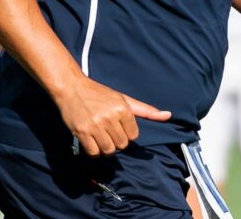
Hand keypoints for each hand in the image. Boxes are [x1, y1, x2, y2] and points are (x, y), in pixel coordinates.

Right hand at [54, 76, 170, 156]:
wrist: (71, 87)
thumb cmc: (99, 94)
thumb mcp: (123, 99)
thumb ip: (146, 110)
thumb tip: (168, 115)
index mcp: (122, 108)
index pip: (133, 136)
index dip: (125, 132)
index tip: (116, 125)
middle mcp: (110, 117)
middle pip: (122, 145)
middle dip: (116, 141)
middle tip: (107, 131)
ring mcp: (96, 125)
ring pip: (109, 151)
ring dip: (105, 147)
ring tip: (100, 137)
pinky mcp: (82, 132)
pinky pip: (94, 153)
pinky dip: (94, 151)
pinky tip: (91, 141)